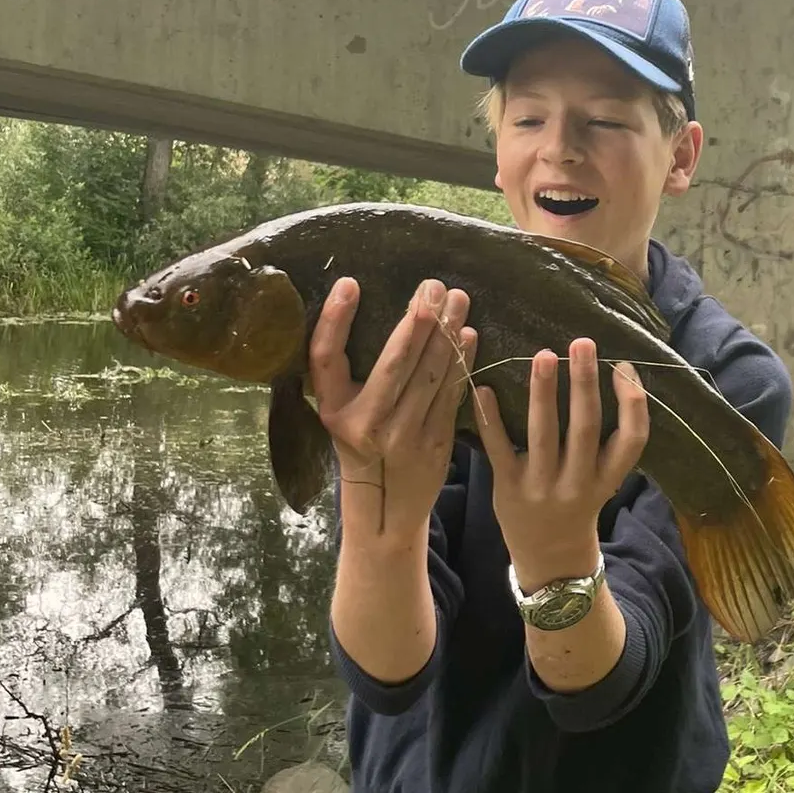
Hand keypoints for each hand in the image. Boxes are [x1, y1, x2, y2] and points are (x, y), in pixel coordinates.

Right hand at [309, 276, 476, 549]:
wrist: (386, 510)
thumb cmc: (361, 446)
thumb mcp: (342, 412)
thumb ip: (350, 373)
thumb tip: (371, 303)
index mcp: (333, 409)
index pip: (325, 357)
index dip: (334, 319)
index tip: (350, 283)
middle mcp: (364, 423)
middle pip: (392, 362)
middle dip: (416, 320)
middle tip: (432, 285)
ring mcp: (401, 435)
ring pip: (429, 374)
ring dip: (446, 333)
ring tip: (457, 298)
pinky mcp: (434, 444)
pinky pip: (450, 393)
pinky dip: (461, 362)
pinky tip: (468, 335)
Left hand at [473, 337, 648, 589]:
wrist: (550, 561)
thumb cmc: (579, 503)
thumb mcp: (604, 479)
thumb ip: (606, 440)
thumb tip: (607, 372)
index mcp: (607, 478)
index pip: (631, 440)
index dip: (632, 403)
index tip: (622, 365)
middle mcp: (578, 483)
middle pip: (585, 427)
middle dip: (584, 383)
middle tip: (581, 343)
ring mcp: (542, 487)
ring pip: (543, 434)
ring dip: (543, 393)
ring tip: (542, 355)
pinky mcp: (508, 488)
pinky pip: (499, 448)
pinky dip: (491, 417)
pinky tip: (483, 386)